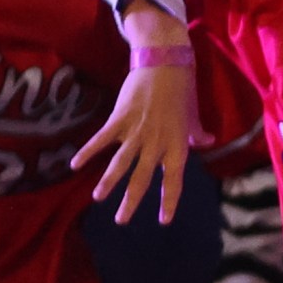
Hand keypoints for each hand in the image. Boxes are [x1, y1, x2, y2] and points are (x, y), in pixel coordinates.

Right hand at [76, 6, 198, 223]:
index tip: (164, 220)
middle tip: (122, 221)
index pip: (175, 179)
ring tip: (98, 198)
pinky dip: (89, 151)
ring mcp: (138, 131)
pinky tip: (75, 164)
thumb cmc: (181, 89)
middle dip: (132, 200)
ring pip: (121, 162)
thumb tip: (207, 142)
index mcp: (178, 144)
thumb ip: (196, 132)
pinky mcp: (120, 118)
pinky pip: (103, 139)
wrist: (165, 62)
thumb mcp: (193, 114)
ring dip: (109, 182)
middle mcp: (158, 142)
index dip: (170, 200)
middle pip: (143, 177)